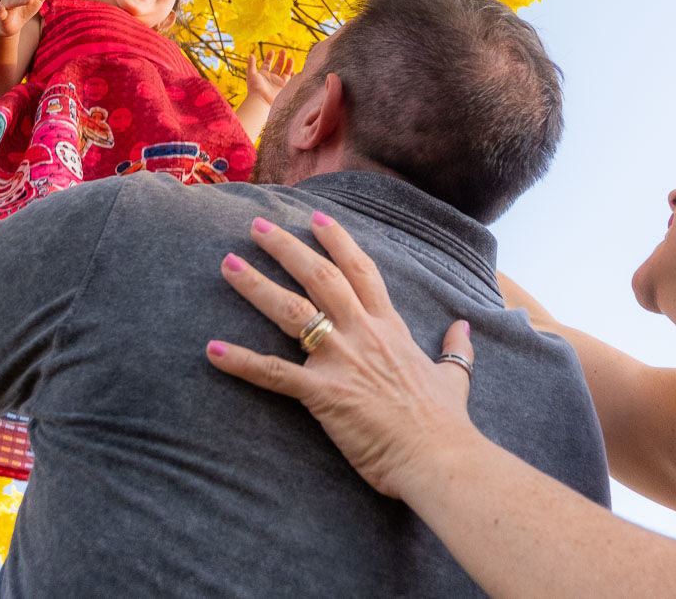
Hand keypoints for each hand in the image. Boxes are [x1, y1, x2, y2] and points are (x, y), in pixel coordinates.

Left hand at [206, 213, 478, 499]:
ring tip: (228, 264)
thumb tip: (463, 328)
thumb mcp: (454, 378)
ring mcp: (342, 361)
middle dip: (286, 248)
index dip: (337, 241)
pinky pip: (274, 374)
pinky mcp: (324, 394)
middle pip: (320, 277)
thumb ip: (455, 349)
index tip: (315, 218)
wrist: (440, 456)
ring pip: (292, 311)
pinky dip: (241, 361)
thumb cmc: (446, 423)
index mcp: (389, 328)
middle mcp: (363, 334)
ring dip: (257, 285)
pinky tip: (212, 350)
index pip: (361, 271)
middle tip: (256, 226)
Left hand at [243, 49, 294, 104]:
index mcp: (263, 74)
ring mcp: (278, 82)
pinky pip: (290, 80)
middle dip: (281, 58)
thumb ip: (251, 64)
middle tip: (284, 50)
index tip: (273, 51)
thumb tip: (251, 55)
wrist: (261, 101)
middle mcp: (271, 77)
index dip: (270, 57)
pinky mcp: (284, 87)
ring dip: (288, 65)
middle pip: (278, 66)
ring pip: (285, 71)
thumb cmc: (254, 89)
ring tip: (290, 58)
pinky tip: (293, 71)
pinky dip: (293, 76)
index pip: (267, 63)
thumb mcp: (251, 74)